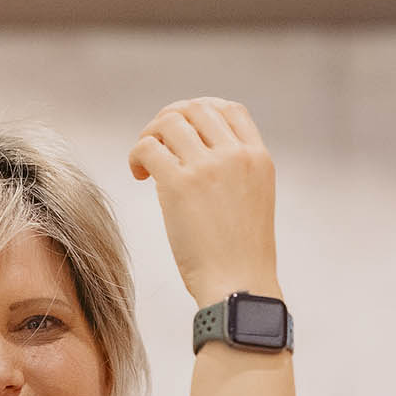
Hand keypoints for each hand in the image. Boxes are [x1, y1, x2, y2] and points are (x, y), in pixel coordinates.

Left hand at [127, 97, 278, 304]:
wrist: (239, 287)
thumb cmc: (241, 256)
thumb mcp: (254, 200)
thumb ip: (235, 171)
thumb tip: (198, 153)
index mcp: (258, 158)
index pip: (230, 109)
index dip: (201, 111)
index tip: (184, 129)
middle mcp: (235, 155)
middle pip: (195, 108)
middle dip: (170, 120)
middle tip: (157, 144)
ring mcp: (207, 167)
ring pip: (168, 122)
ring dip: (150, 136)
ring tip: (146, 164)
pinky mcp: (179, 184)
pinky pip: (147, 148)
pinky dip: (136, 155)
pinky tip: (139, 176)